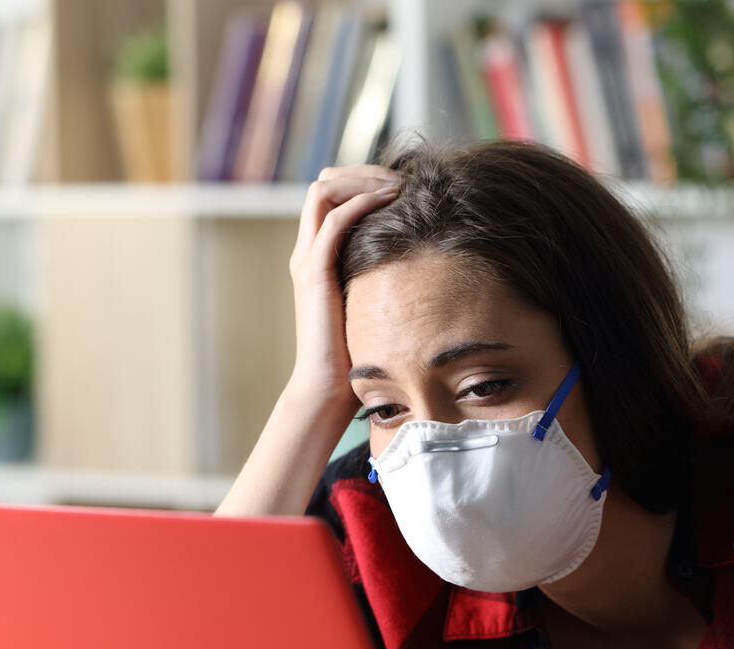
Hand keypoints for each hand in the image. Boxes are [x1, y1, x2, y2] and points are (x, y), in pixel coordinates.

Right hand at [286, 165, 399, 406]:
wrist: (328, 391)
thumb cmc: (357, 356)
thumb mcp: (374, 305)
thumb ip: (384, 279)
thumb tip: (426, 261)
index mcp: (317, 257)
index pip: (331, 195)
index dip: (364, 180)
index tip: (403, 186)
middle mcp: (307, 252)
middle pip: (324, 183)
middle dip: (363, 172)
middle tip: (401, 179)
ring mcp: (307, 261)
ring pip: (322, 191)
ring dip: (362, 180)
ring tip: (397, 186)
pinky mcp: (313, 273)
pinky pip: (333, 220)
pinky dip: (361, 202)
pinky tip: (391, 204)